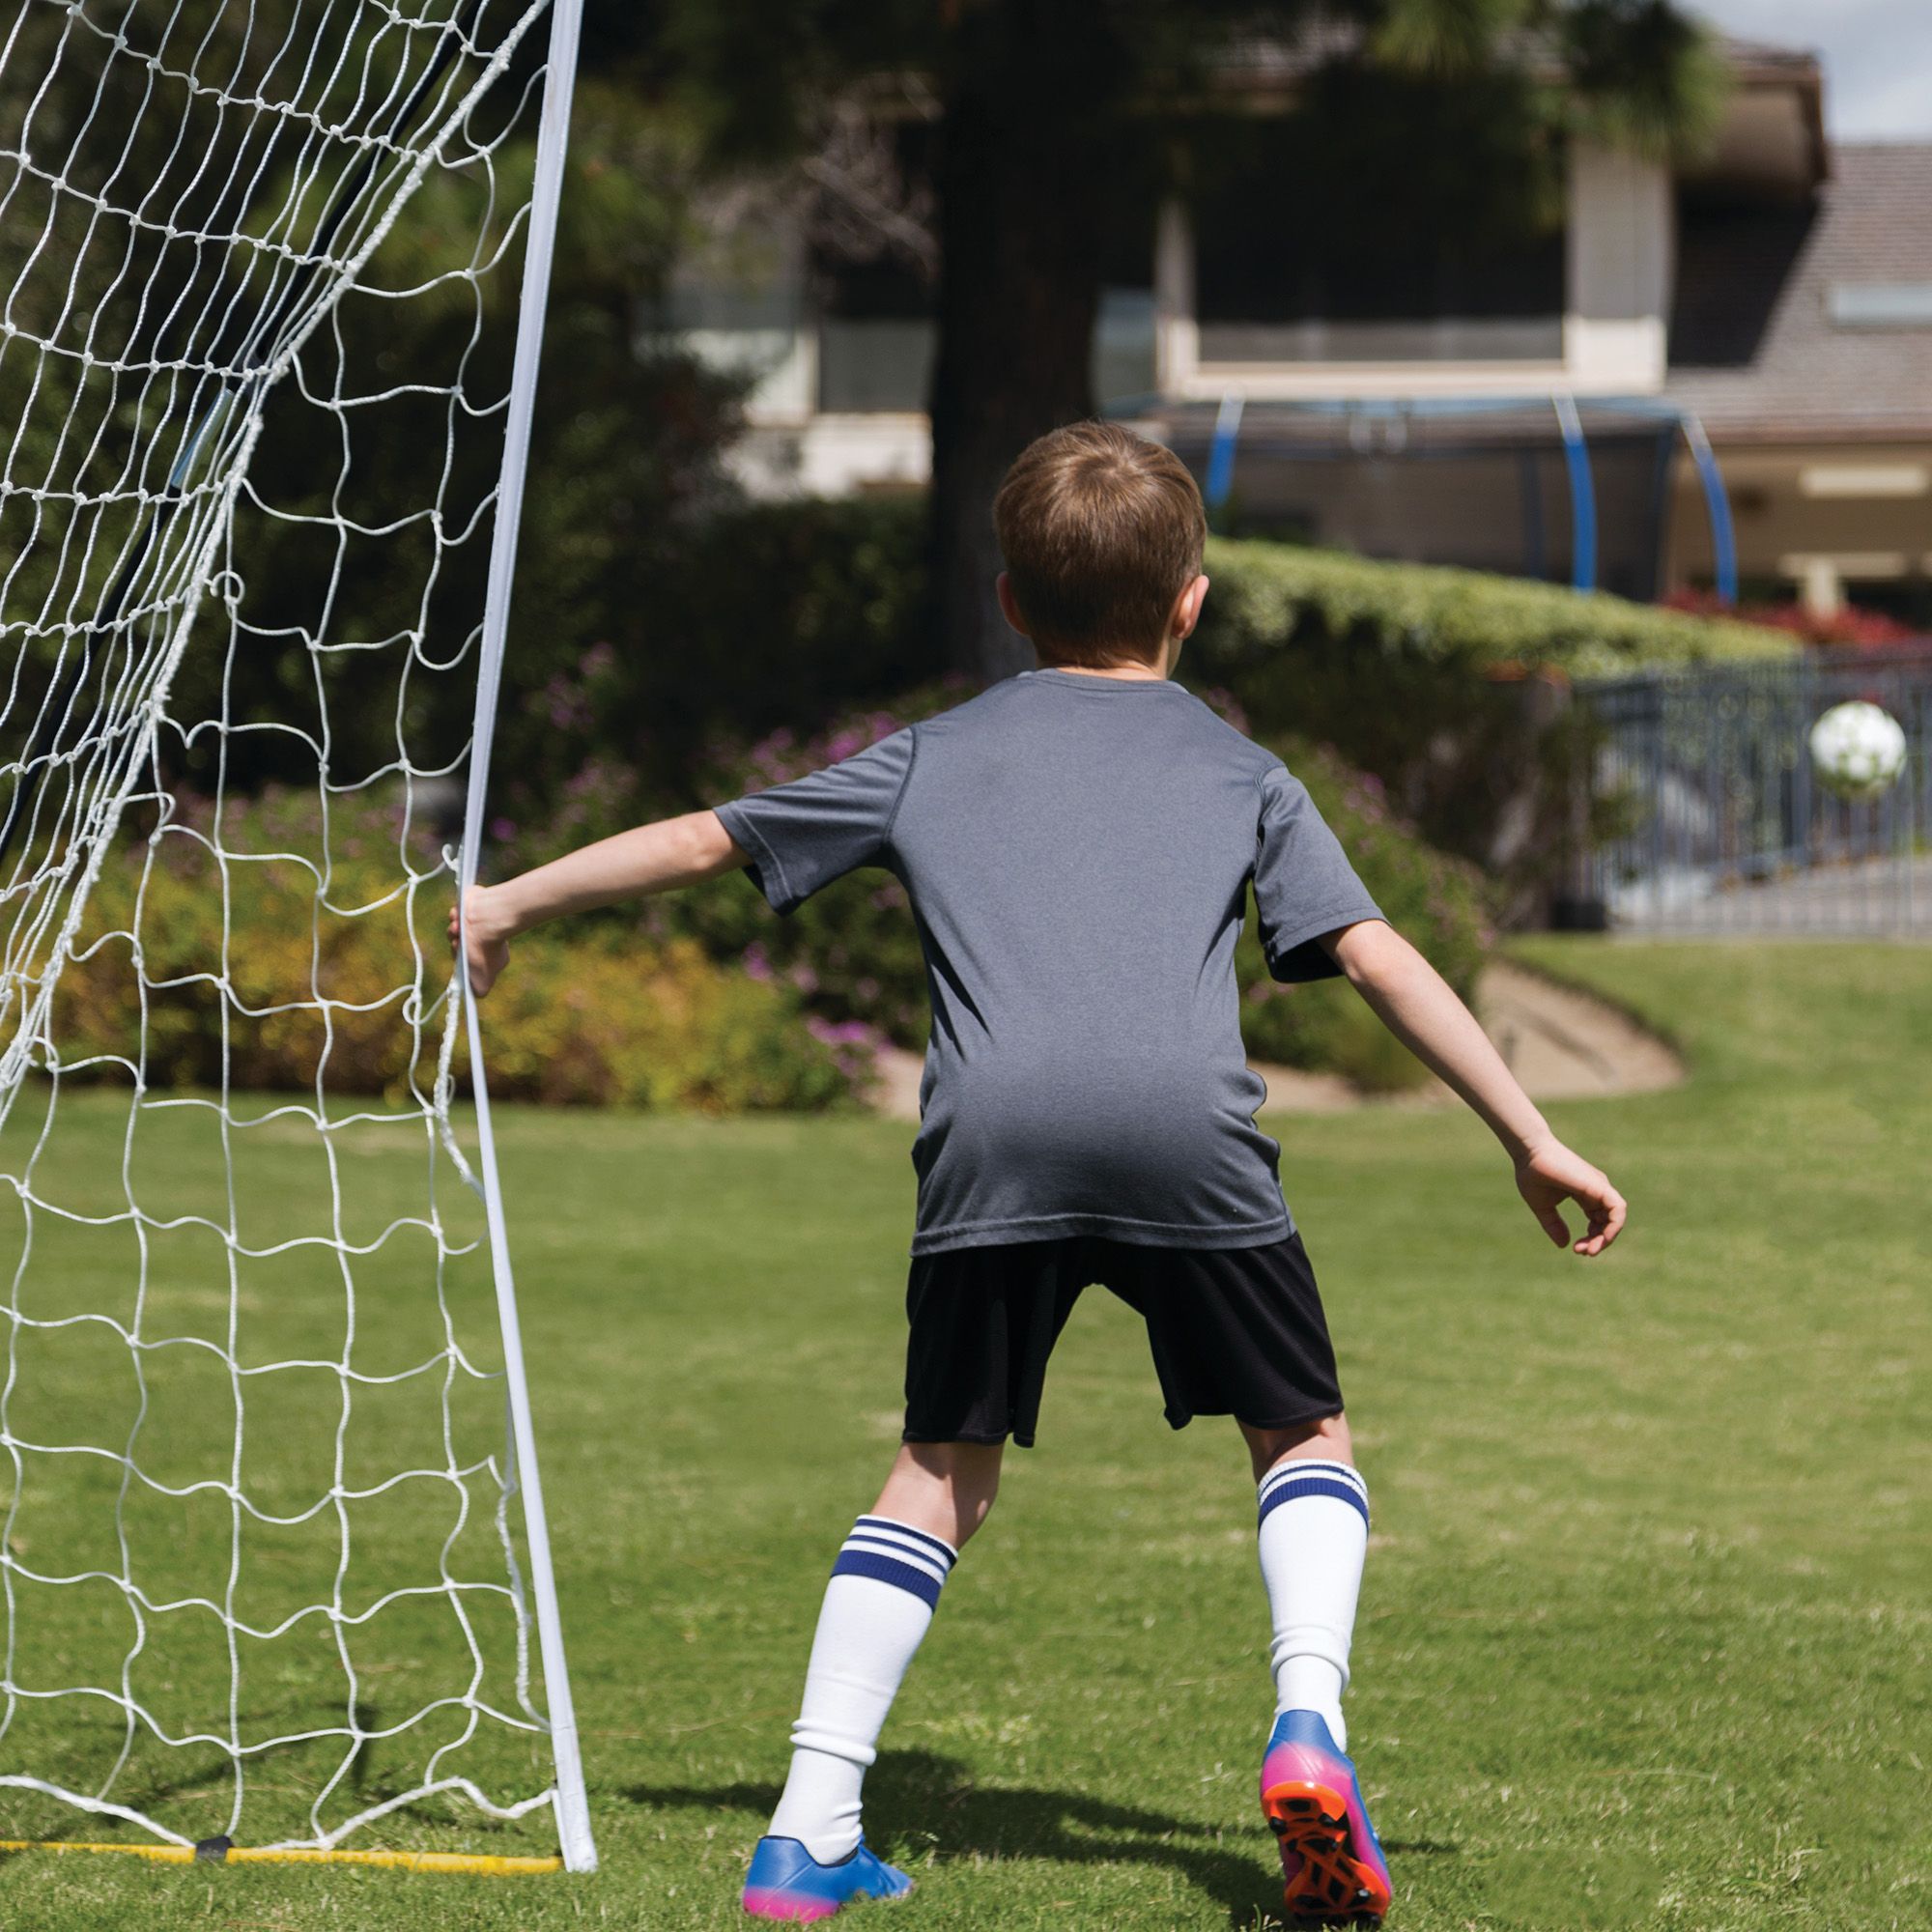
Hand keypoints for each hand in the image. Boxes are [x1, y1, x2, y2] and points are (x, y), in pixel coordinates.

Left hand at [448, 884, 512, 997]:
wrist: (486, 919)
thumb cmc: (485, 949)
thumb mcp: (482, 980)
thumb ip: (479, 989)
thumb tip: (476, 994)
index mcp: (487, 952)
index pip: (467, 960)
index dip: (460, 961)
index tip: (457, 963)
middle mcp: (482, 938)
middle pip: (459, 945)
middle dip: (455, 946)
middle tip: (457, 945)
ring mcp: (476, 921)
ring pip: (454, 930)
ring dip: (453, 931)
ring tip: (457, 929)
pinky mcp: (471, 906)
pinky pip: (456, 914)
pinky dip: (455, 917)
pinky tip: (458, 918)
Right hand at [1514, 1139, 1625, 1256]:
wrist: (1529, 1153)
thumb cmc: (1532, 1174)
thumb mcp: (1543, 1207)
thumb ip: (1554, 1225)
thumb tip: (1565, 1245)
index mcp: (1586, 1194)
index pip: (1598, 1221)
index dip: (1591, 1238)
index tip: (1575, 1249)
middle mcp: (1597, 1190)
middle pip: (1609, 1222)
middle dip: (1599, 1242)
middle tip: (1583, 1253)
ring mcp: (1599, 1187)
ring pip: (1616, 1218)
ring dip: (1607, 1238)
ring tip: (1590, 1250)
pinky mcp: (1599, 1186)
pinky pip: (1618, 1209)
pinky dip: (1613, 1226)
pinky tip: (1600, 1238)